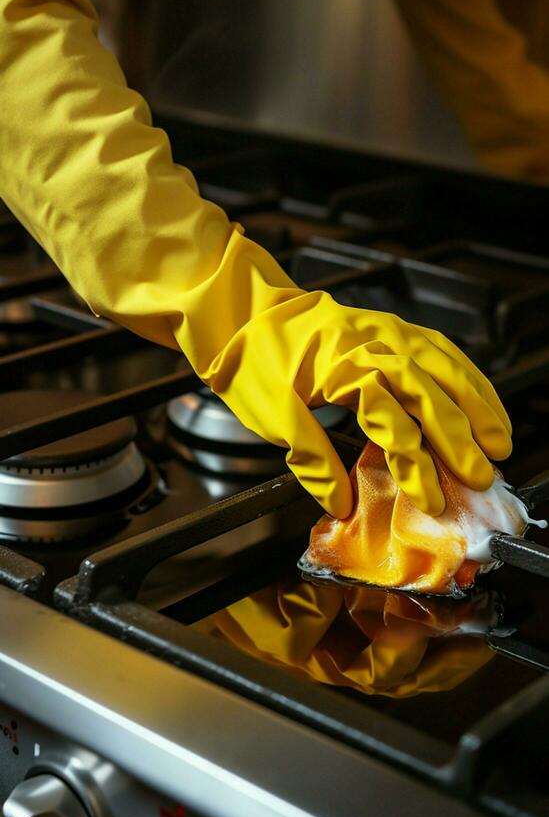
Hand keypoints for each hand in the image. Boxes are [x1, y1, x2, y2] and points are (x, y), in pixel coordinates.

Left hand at [208, 273, 511, 517]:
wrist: (245, 312)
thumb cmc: (255, 363)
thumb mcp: (270, 416)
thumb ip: (310, 460)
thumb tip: (340, 504)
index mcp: (343, 367)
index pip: (391, 423)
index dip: (415, 465)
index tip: (431, 499)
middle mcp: (373, 344)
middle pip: (429, 395)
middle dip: (461, 440)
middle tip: (482, 477)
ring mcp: (387, 331)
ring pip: (445, 368)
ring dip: (477, 406)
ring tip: (501, 441)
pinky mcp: (391, 328)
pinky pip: (441, 349)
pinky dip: (467, 375)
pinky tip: (481, 398)